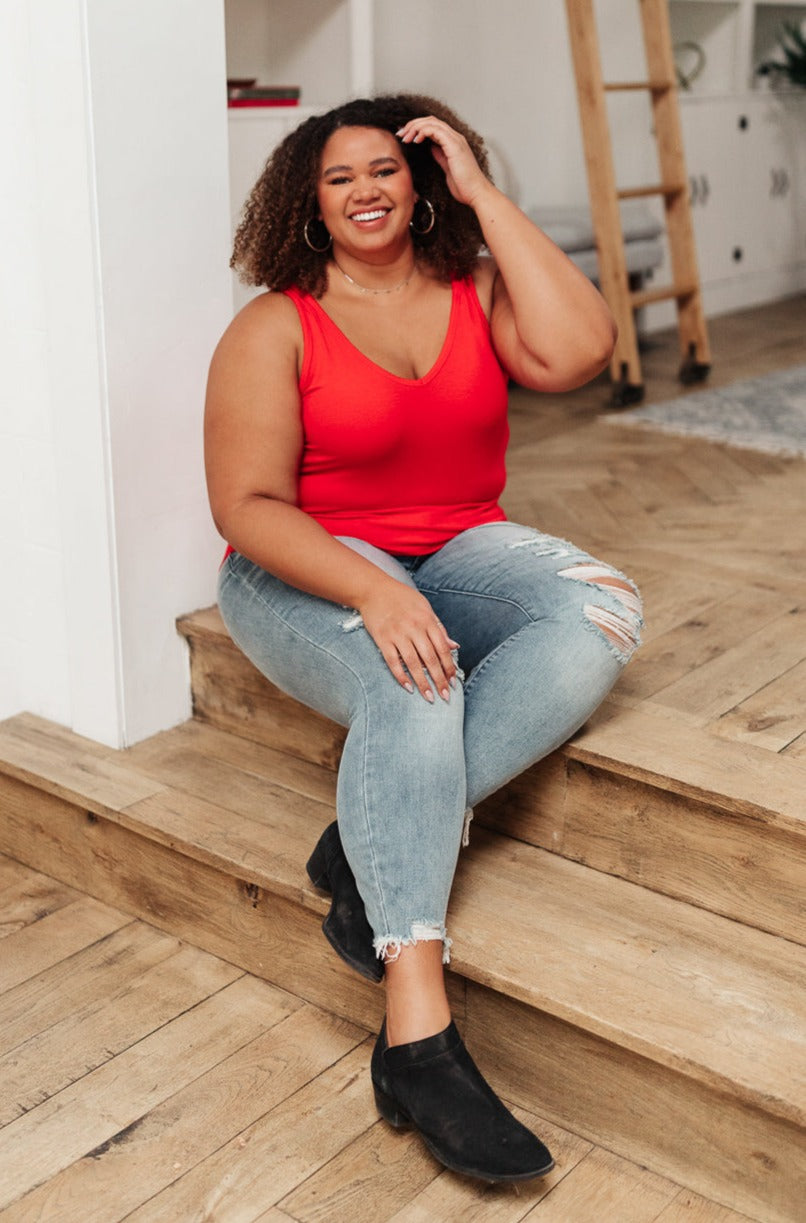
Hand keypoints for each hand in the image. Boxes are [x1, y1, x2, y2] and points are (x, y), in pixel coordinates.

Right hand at [357, 579, 458, 702]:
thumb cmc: (402, 598)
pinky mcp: (382, 639)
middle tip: (445, 696)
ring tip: (429, 697)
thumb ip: (439, 627)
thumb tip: (454, 646)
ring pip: (413, 662)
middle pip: (430, 658)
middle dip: (439, 679)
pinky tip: (408, 687)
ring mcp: (397, 633)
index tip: (452, 681)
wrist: (374, 589)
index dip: (449, 666)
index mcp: (427, 619)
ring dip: (422, 682)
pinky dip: (400, 675)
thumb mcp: (425, 607)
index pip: (442, 648)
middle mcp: (414, 627)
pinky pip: (392, 661)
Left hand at [396, 115, 491, 210]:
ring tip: (405, 137)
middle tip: (400, 133)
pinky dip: (423, 132)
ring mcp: (455, 140)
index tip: (405, 137)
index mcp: (453, 142)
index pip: (433, 126)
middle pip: (430, 120)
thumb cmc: (464, 186)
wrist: (475, 193)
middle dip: (413, 124)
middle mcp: (455, 137)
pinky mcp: (454, 145)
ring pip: (431, 122)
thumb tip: (431, 148)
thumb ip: (440, 156)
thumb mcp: (447, 168)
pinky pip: (435, 130)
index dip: (417, 128)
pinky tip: (415, 140)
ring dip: (415, 127)